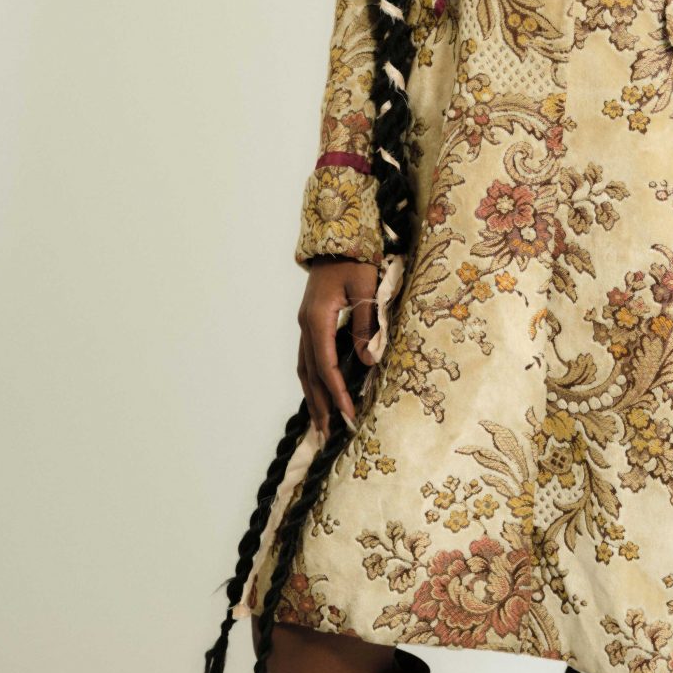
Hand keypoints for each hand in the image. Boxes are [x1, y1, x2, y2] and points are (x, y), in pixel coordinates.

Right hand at [297, 258, 379, 435]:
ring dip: (313, 396)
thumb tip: (368, 362)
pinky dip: (312, 378)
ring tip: (320, 422)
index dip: (337, 393)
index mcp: (318, 319)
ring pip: (305, 368)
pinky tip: (318, 392)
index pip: (326, 366)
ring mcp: (305, 324)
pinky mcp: (311, 322)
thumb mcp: (366, 289)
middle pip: (310, 374)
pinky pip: (308, 357)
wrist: (336, 238)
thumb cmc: (354, 259)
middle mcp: (306, 325)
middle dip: (320, 405)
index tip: (349, 414)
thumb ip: (367, 326)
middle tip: (328, 434)